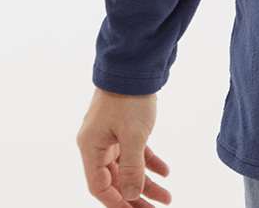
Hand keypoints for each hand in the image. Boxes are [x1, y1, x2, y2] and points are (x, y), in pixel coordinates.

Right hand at [76, 87, 170, 205]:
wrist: (134, 64)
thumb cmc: (129, 98)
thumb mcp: (133, 136)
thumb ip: (132, 168)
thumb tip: (131, 195)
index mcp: (91, 147)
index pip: (100, 187)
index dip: (117, 202)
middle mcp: (98, 144)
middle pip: (115, 180)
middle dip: (135, 197)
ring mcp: (111, 135)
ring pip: (127, 167)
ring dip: (146, 182)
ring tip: (167, 197)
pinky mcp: (124, 127)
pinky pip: (135, 152)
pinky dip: (149, 162)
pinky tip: (165, 172)